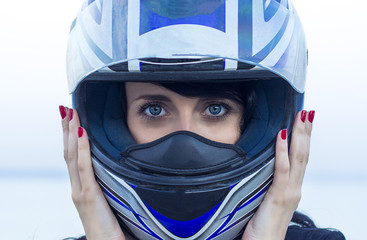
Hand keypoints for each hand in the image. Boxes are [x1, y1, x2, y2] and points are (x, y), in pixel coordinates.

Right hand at [60, 106, 124, 239]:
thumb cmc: (112, 228)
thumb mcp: (110, 202)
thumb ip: (110, 187)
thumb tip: (119, 172)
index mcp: (83, 188)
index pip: (74, 157)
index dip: (70, 137)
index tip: (70, 118)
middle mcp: (78, 188)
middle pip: (69, 152)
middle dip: (66, 129)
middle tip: (65, 109)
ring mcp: (81, 192)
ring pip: (72, 156)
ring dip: (71, 132)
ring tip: (70, 113)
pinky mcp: (89, 197)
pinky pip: (84, 168)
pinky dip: (82, 149)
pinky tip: (81, 133)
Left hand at [242, 110, 314, 239]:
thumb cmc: (263, 226)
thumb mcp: (268, 202)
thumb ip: (269, 186)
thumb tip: (263, 170)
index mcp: (292, 188)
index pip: (301, 159)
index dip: (304, 140)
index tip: (304, 122)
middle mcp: (294, 188)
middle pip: (303, 154)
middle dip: (305, 132)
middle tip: (308, 112)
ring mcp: (288, 192)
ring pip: (297, 158)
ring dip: (299, 135)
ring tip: (301, 117)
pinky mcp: (278, 197)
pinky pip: (281, 170)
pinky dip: (282, 151)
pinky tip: (281, 135)